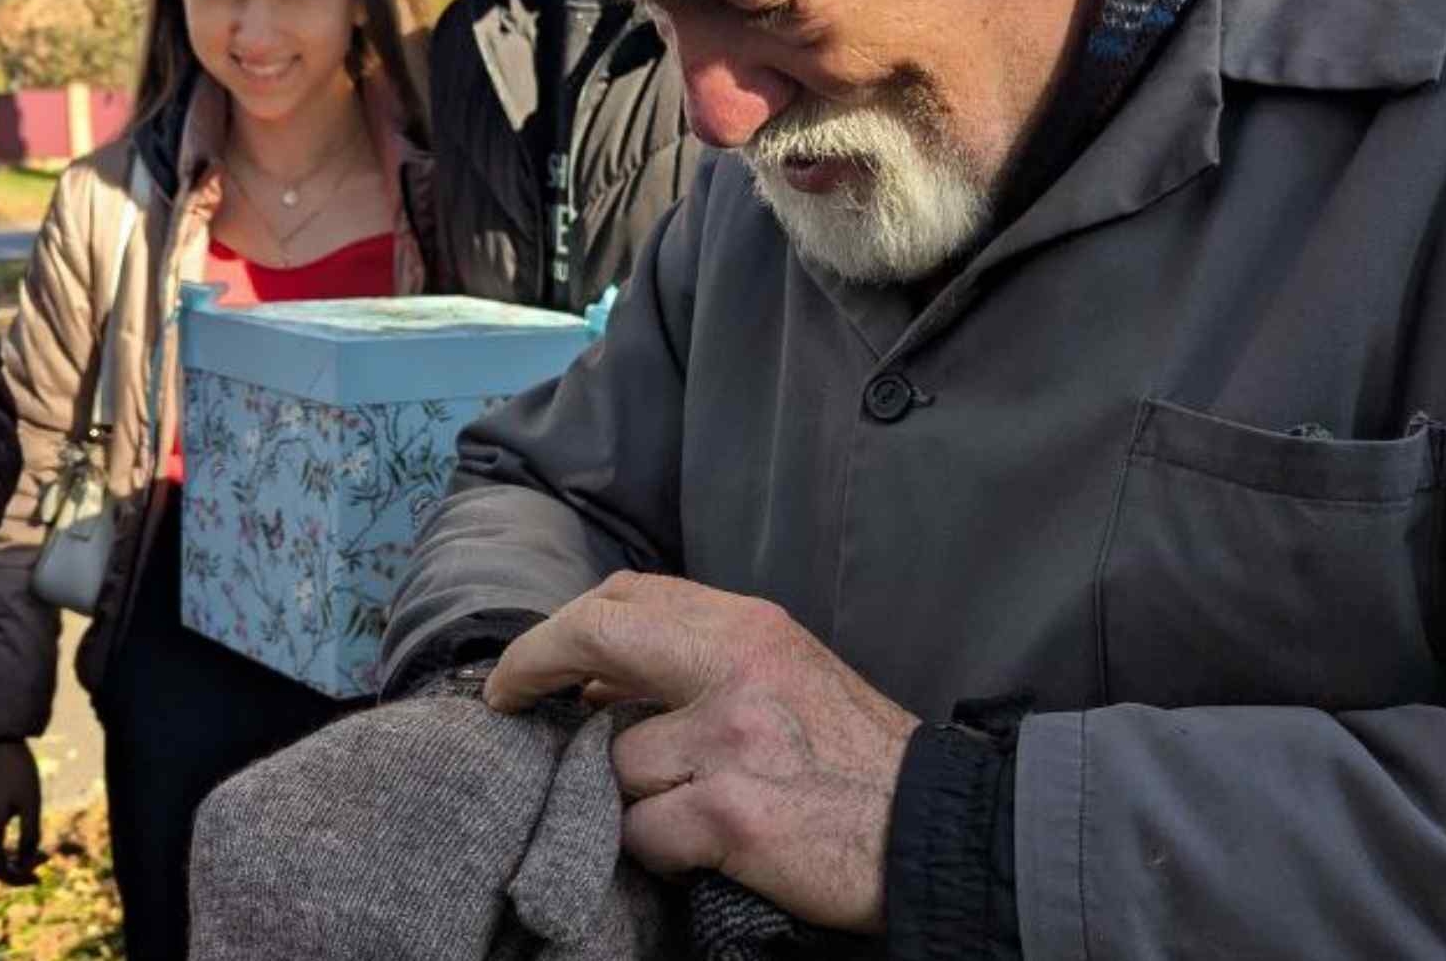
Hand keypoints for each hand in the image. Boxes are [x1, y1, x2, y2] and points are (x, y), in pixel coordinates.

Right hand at [0, 739, 44, 884]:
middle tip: (45, 859)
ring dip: (11, 857)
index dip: (21, 878)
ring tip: (39, 850)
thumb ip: (30, 837)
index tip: (41, 877)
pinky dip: (1, 846)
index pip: (1, 870)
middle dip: (19, 868)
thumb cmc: (18, 772)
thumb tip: (28, 860)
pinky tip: (21, 840)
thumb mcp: (31, 805)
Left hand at [484, 573, 918, 933]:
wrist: (937, 830)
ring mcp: (731, 740)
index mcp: (751, 627)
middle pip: (597, 634)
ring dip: (633, 793)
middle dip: (536, 665)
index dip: (564, 626)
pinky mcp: (730, 815)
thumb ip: (700, 664)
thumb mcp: (787, 677)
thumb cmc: (858, 760)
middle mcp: (737, 667)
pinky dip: (659, 848)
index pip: (629, 595)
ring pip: (615, 761)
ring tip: (692, 808)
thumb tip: (596, 684)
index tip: (530, 662)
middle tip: (508, 699)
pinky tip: (705, 849)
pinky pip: (642, 830)